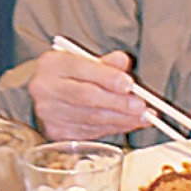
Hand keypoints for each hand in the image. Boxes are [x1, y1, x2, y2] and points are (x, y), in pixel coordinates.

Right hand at [28, 49, 147, 140]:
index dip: (107, 78)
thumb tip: (124, 62)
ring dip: (121, 119)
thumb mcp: (85, 58)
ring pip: (90, 118)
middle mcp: (45, 90)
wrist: (47, 91)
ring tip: (144, 117)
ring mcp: (49, 114)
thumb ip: (106, 61)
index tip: (129, 84)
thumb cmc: (71, 73)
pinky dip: (114, 128)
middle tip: (142, 106)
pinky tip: (130, 124)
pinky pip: (91, 131)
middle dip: (118, 102)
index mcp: (53, 64)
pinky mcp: (57, 132)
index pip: (81, 69)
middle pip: (86, 97)